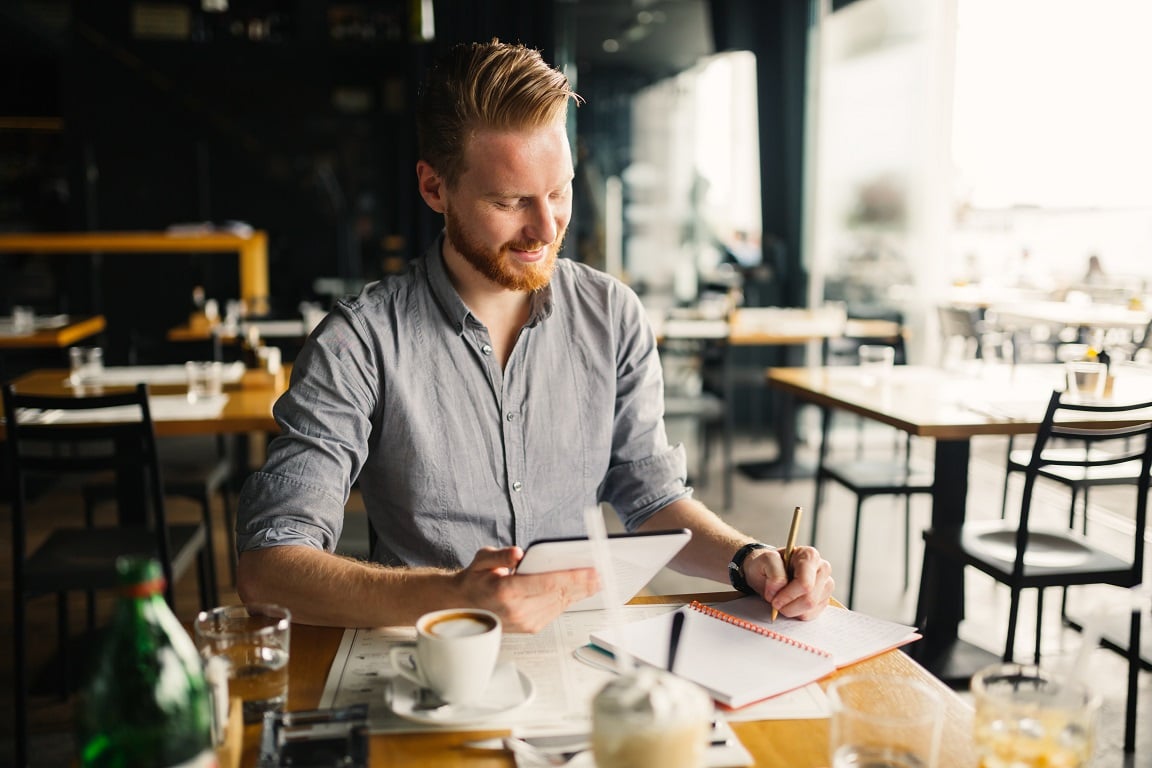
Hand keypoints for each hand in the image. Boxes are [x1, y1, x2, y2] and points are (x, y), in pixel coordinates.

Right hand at [452, 546, 599, 632]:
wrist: (464, 607)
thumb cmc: (475, 581)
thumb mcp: (481, 561)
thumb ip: (500, 555)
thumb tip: (517, 553)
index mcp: (506, 591)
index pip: (546, 583)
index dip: (572, 577)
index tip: (591, 570)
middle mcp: (517, 610)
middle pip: (559, 594)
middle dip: (583, 584)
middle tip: (603, 573)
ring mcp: (525, 621)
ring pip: (560, 604)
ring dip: (581, 592)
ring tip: (598, 580)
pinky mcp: (530, 627)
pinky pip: (556, 611)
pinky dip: (570, 599)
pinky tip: (581, 591)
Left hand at [743, 545, 833, 619]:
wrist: (769, 571)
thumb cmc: (768, 565)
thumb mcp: (765, 561)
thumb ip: (774, 572)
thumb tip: (780, 588)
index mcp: (809, 556)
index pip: (805, 583)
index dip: (788, 595)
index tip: (774, 600)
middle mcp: (822, 569)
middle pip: (810, 598)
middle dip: (789, 606)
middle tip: (775, 603)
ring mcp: (826, 585)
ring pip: (811, 608)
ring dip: (792, 610)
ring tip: (782, 601)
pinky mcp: (824, 599)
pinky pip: (812, 614)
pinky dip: (797, 613)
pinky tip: (789, 604)